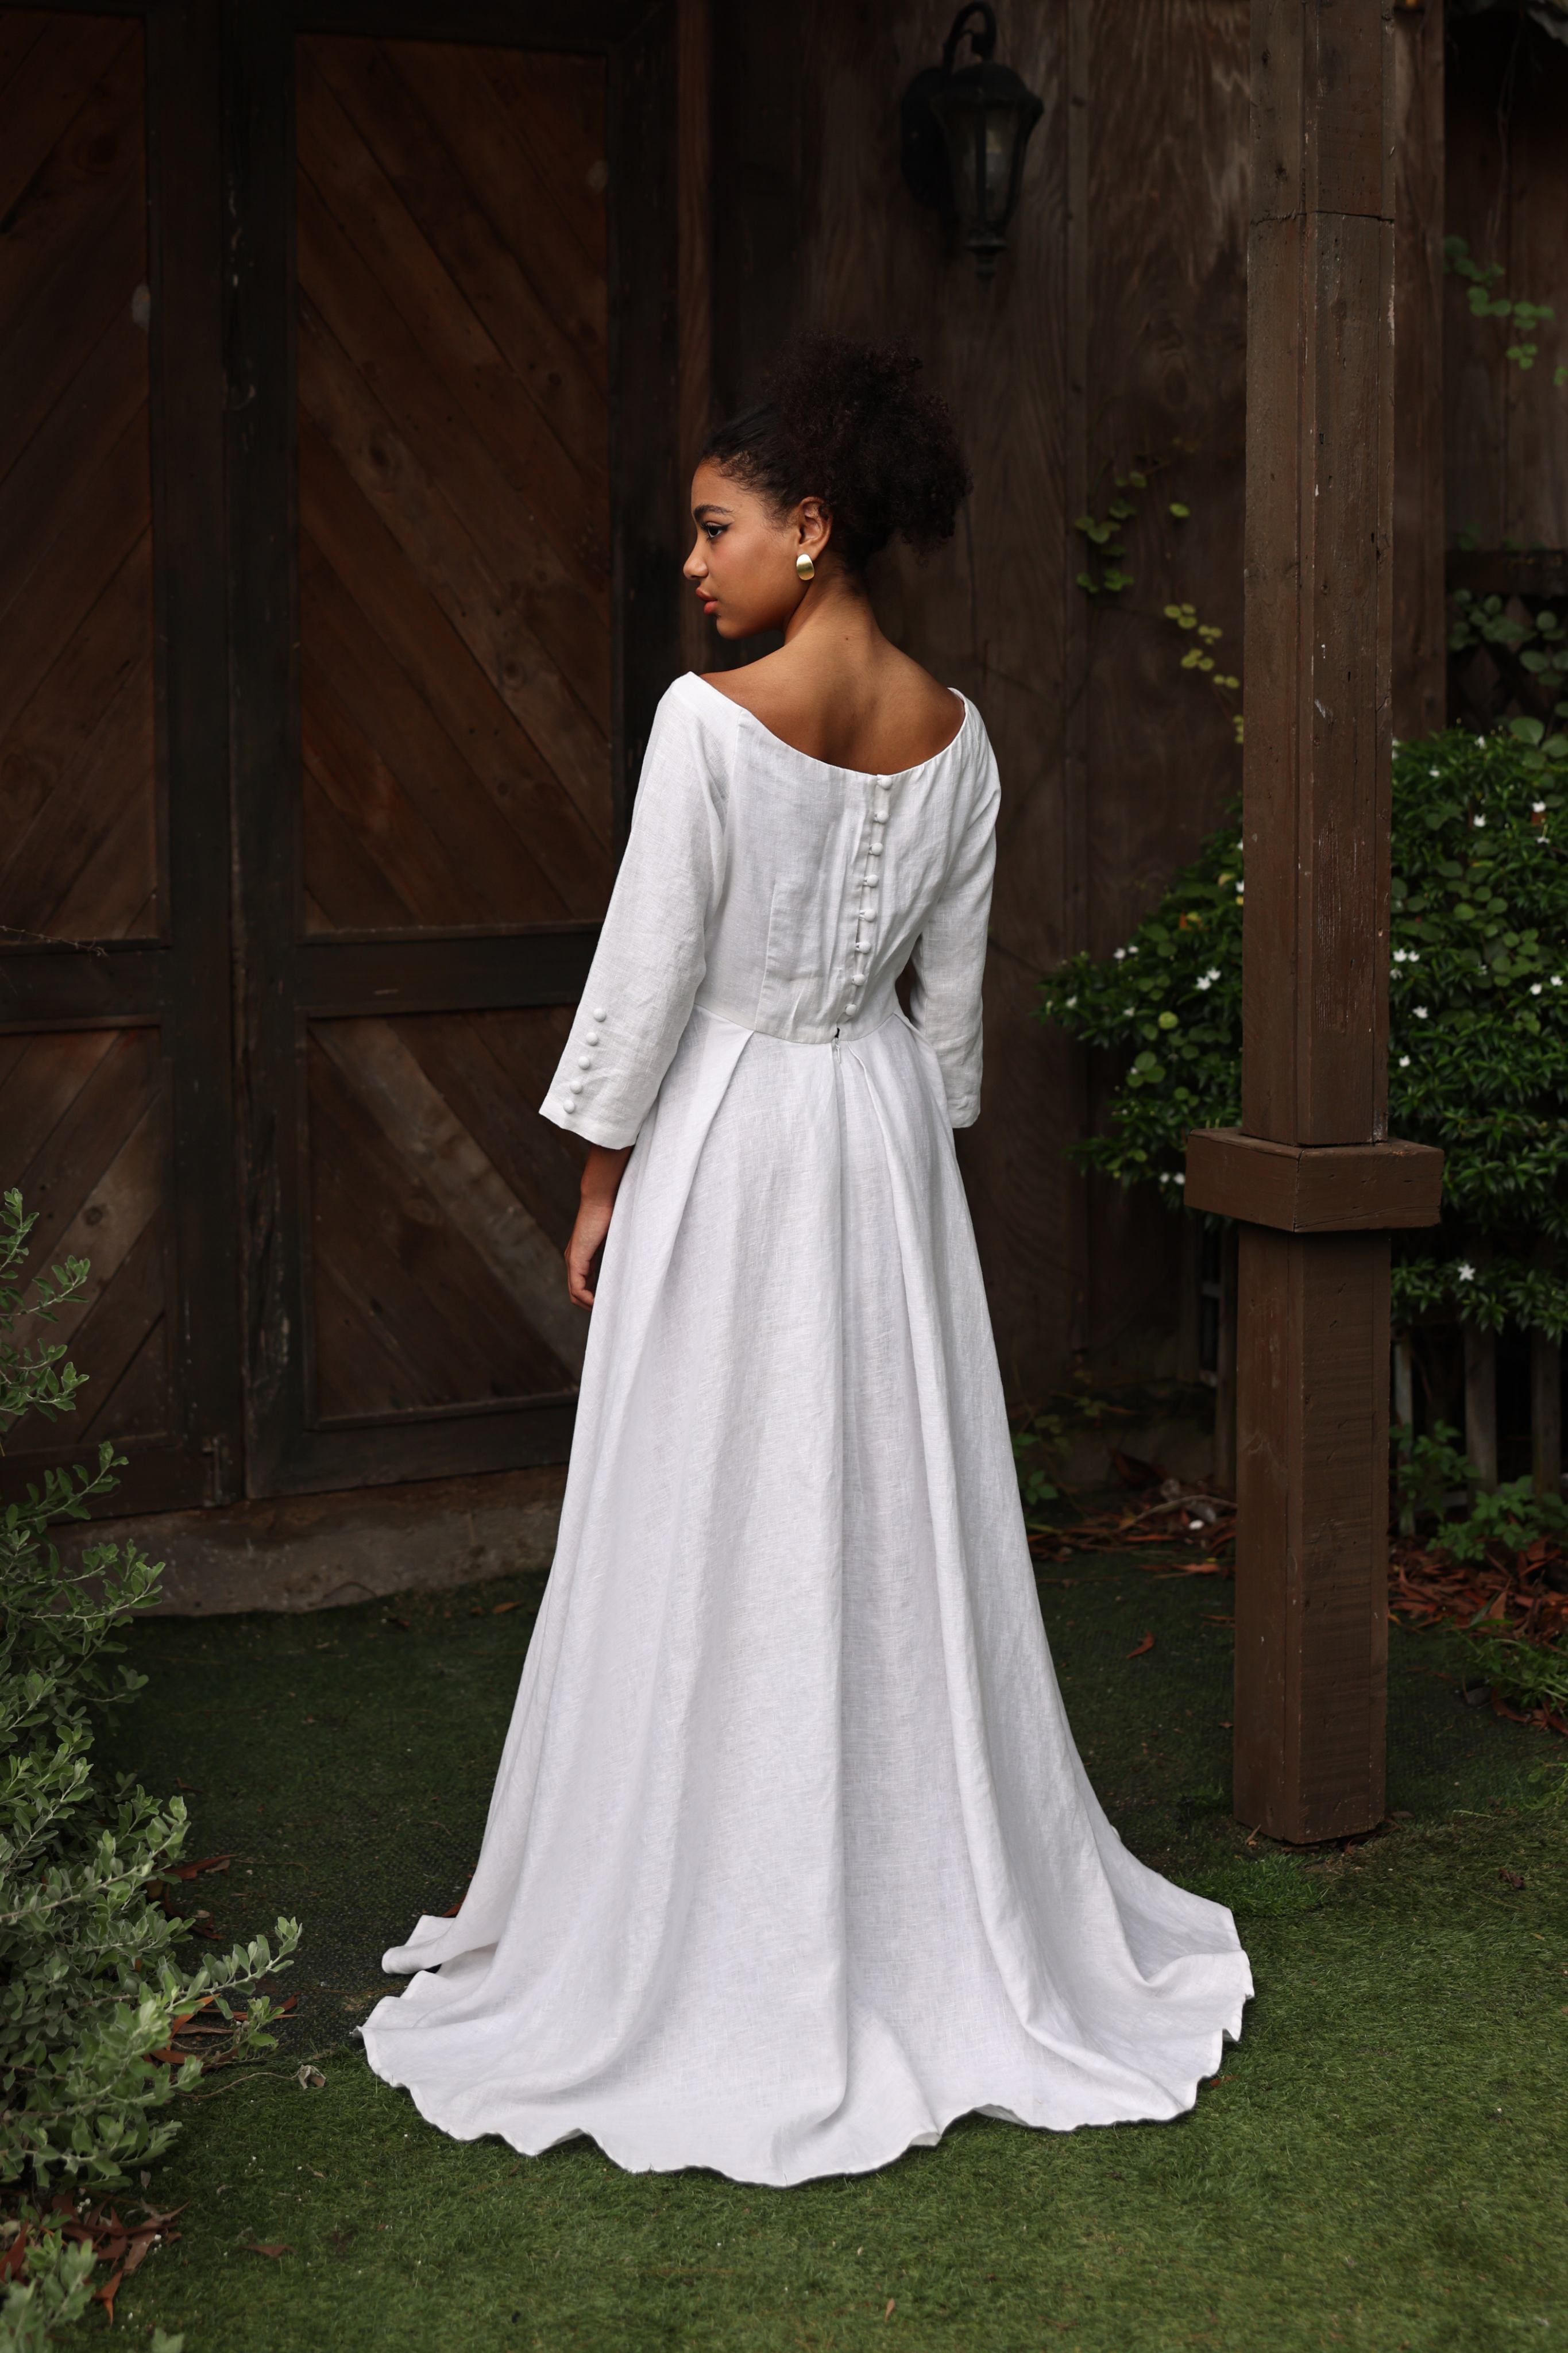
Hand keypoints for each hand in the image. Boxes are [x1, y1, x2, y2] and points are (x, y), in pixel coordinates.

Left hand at [565, 1144, 630, 1306]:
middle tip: (610, 1311)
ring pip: (576, 1293)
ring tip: (606, 1310)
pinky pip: (577, 1288)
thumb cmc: (614, 1211)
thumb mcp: (618, 1237)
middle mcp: (575, 1259)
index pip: (584, 1282)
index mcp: (584, 1254)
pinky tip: (599, 1303)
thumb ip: (621, 1249)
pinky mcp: (576, 1259)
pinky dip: (587, 1299)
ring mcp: (573, 1260)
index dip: (595, 1295)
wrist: (601, 1197)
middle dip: (592, 1304)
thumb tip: (640, 1258)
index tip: (611, 1302)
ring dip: (589, 1304)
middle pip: (578, 1292)